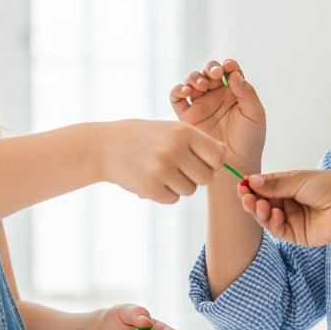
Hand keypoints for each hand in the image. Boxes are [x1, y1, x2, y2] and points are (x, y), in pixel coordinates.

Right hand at [100, 120, 223, 203]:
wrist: (106, 146)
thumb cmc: (145, 137)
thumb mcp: (172, 130)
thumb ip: (199, 141)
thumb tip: (224, 151)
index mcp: (183, 131)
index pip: (217, 157)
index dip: (212, 163)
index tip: (200, 161)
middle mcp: (174, 149)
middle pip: (206, 178)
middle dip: (196, 177)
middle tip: (179, 168)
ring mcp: (161, 169)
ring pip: (190, 190)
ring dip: (179, 185)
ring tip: (161, 171)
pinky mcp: (150, 188)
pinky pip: (173, 199)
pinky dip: (165, 193)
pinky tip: (151, 179)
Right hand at [169, 59, 266, 171]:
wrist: (233, 165)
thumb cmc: (248, 142)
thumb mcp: (254, 115)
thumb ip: (247, 93)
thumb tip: (235, 74)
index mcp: (234, 93)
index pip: (229, 71)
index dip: (228, 65)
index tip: (230, 67)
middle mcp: (216, 96)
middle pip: (208, 72)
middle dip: (210, 68)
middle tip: (215, 74)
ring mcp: (200, 105)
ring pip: (192, 81)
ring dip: (195, 77)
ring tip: (201, 85)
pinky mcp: (186, 116)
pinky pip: (177, 98)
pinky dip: (178, 90)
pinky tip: (185, 91)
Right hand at [238, 170, 330, 252]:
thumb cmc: (329, 187)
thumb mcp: (299, 180)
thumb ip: (275, 183)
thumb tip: (251, 180)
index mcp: (289, 186)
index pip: (264, 186)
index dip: (252, 186)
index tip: (241, 184)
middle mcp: (287, 202)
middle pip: (262, 202)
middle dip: (251, 199)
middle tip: (244, 195)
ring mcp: (291, 219)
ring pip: (266, 217)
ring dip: (259, 211)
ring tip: (258, 205)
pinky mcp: (295, 235)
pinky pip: (277, 230)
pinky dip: (272, 222)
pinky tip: (274, 214)